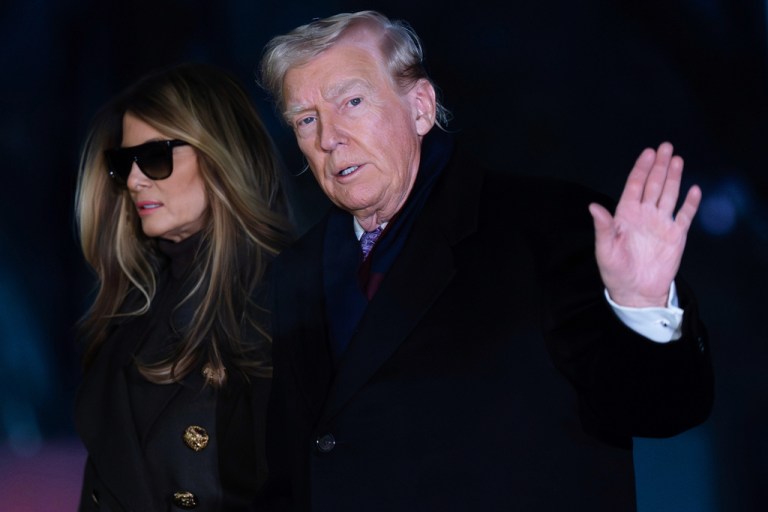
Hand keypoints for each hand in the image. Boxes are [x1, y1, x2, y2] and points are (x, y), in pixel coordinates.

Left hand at [588, 142, 700, 306]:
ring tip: (677, 159)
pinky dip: (690, 203)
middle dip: (659, 166)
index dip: (641, 169)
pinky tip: (694, 190)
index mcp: (625, 215)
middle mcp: (644, 215)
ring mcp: (661, 224)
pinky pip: (685, 215)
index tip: (648, 153)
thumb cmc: (615, 272)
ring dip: (673, 178)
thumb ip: (603, 227)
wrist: (636, 292)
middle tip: (665, 147)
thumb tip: (593, 207)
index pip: (635, 186)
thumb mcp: (605, 250)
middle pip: (653, 185)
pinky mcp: (675, 236)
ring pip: (669, 194)